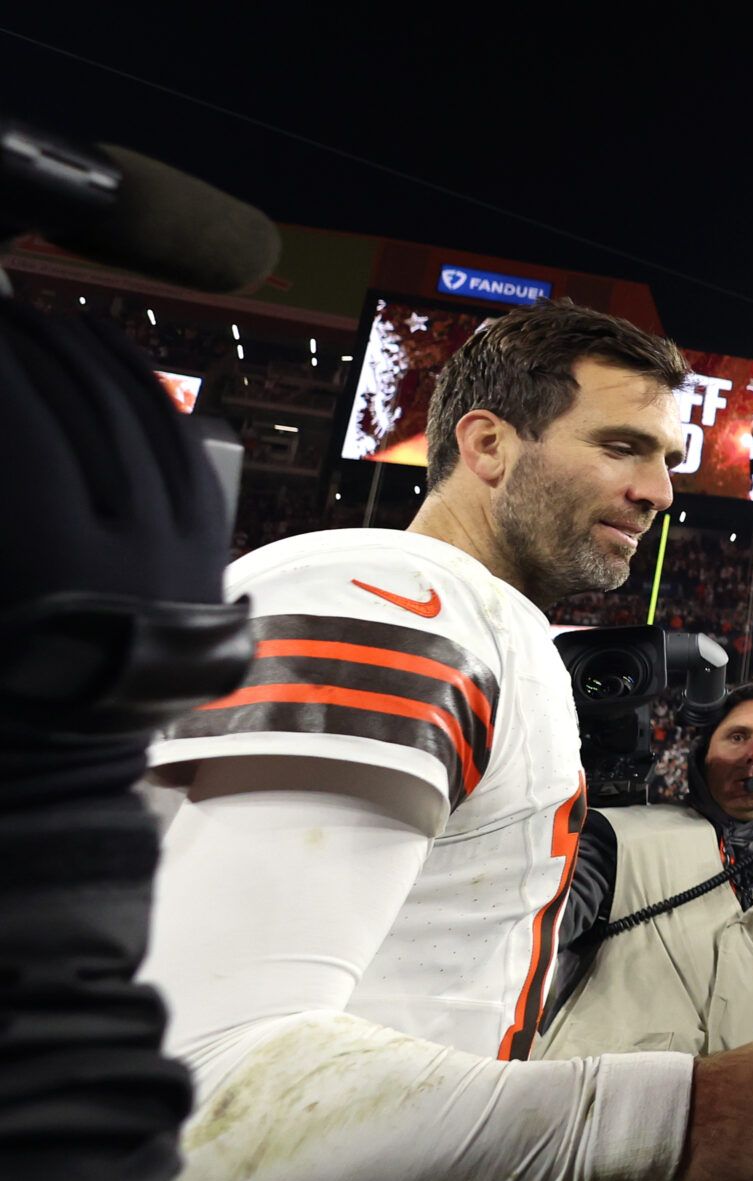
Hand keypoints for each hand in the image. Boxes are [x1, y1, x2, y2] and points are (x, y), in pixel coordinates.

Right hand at [0, 299, 249, 807]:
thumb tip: (1, 388)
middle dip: (40, 349)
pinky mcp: (206, 559)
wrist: (50, 763)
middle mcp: (129, 548)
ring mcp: (179, 553)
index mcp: (49, 554)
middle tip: (8, 318)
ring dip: (98, 364)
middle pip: (87, 407)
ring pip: (148, 424)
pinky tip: (121, 377)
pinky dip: (154, 408)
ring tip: (53, 330)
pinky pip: (185, 459)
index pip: (23, 415)